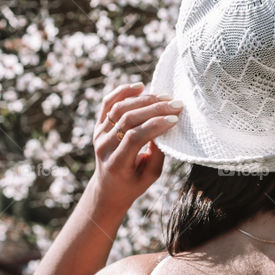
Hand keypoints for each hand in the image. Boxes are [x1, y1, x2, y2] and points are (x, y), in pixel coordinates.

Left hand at [92, 81, 182, 209]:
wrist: (109, 187)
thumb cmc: (134, 183)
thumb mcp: (150, 176)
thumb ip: (157, 153)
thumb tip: (166, 127)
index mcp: (116, 164)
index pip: (134, 137)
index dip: (155, 125)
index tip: (175, 119)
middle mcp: (103, 147)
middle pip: (127, 119)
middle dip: (154, 109)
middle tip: (175, 104)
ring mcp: (99, 134)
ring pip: (119, 108)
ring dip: (143, 100)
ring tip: (164, 97)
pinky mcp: (98, 125)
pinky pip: (108, 104)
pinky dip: (122, 92)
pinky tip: (140, 87)